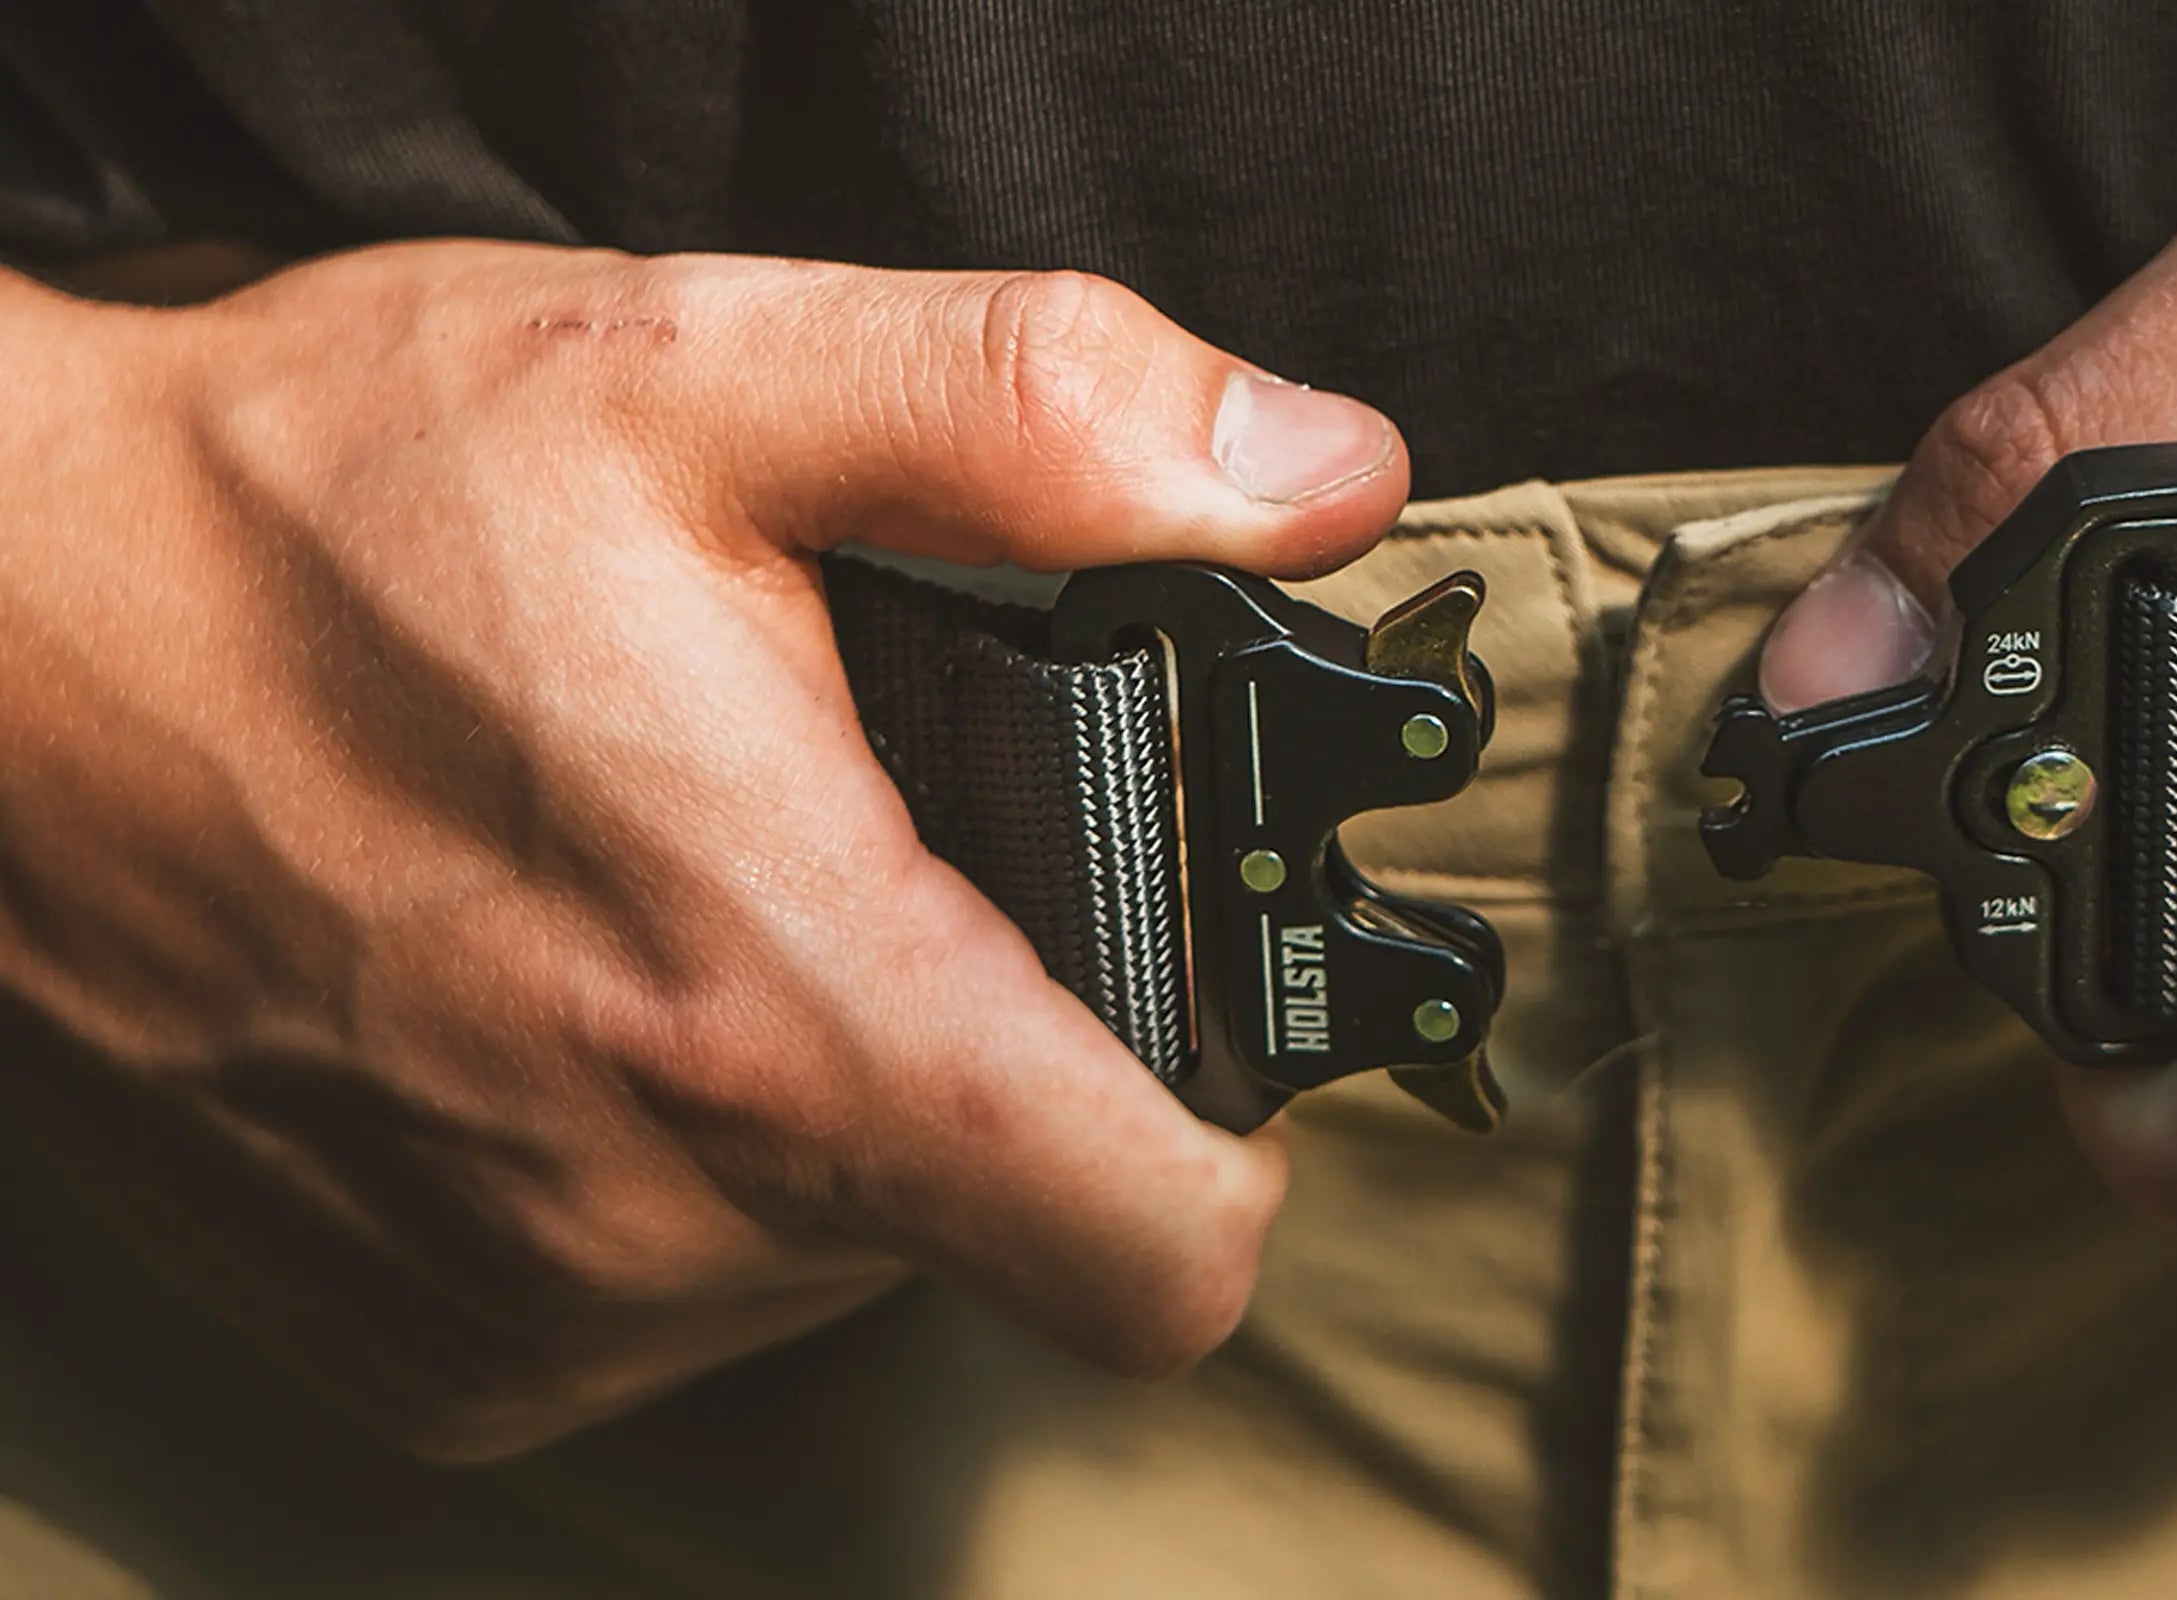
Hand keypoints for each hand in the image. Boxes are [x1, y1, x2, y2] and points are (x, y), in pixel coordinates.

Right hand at [0, 241, 1408, 1455]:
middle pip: (1007, 1218)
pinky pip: (675, 1291)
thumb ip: (1047, 417)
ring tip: (693, 882)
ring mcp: (539, 1314)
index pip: (1165, 1250)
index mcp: (788, 1009)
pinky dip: (676, 1158)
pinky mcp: (437, 1351)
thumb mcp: (697, 374)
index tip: (1181, 995)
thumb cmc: (304, 508)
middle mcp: (665, 1218)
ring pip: (842, 1248)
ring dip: (824, 1085)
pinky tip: (577, 986)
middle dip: (1000, 1038)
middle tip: (872, 845)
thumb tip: (1322, 473)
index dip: (1231, 1135)